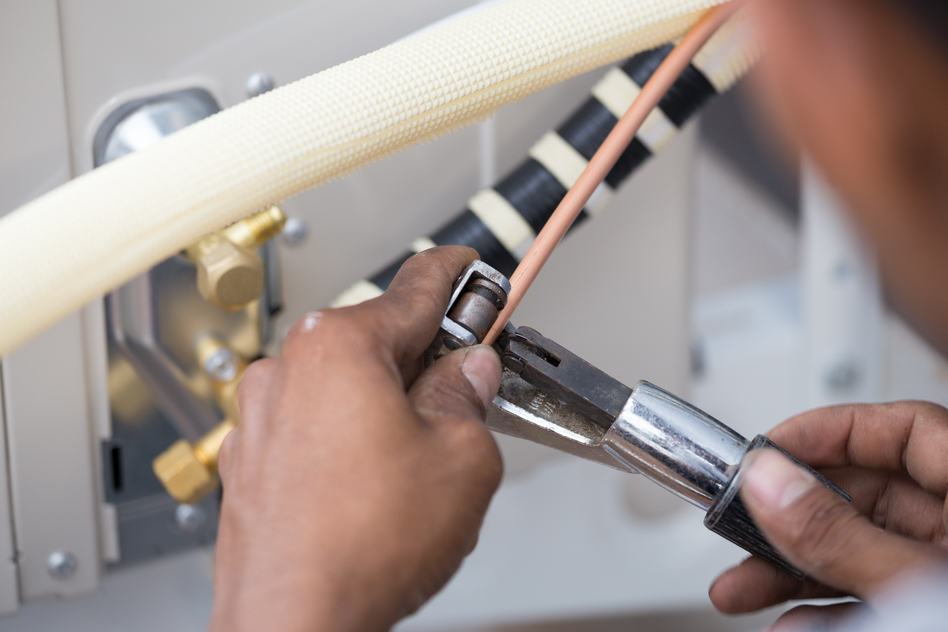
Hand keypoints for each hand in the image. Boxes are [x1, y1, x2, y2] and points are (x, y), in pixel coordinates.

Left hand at [209, 246, 503, 631]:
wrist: (293, 621)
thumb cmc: (362, 546)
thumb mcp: (462, 458)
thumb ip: (468, 398)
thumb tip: (467, 374)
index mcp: (340, 348)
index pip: (415, 288)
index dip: (458, 277)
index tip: (470, 272)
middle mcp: (289, 370)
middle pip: (376, 340)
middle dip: (426, 357)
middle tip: (467, 381)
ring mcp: (262, 416)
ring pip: (342, 387)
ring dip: (384, 403)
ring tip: (420, 455)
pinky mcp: (251, 460)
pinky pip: (311, 427)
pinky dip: (346, 438)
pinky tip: (373, 481)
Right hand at [710, 402, 947, 629]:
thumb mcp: (915, 582)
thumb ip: (839, 535)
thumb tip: (769, 483)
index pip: (901, 428)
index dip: (827, 431)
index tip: (767, 454)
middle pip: (863, 496)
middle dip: (789, 518)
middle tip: (739, 524)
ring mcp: (943, 572)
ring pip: (856, 552)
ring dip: (791, 572)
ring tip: (741, 589)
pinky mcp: (930, 612)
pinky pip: (870, 597)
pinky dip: (826, 612)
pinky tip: (791, 627)